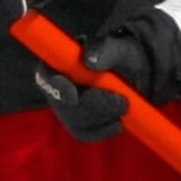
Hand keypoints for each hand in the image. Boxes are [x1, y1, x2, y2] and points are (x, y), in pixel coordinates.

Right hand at [35, 9, 180, 141]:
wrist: (134, 71)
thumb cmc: (124, 54)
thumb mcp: (120, 47)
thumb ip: (104, 49)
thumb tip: (88, 60)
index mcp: (61, 59)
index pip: (46, 76)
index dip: (56, 88)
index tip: (74, 97)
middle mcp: (57, 83)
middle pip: (62, 105)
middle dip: (92, 107)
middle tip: (121, 102)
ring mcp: (65, 105)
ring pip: (74, 121)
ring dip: (102, 118)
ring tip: (124, 105)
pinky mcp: (77, 121)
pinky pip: (84, 133)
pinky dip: (103, 130)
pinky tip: (118, 122)